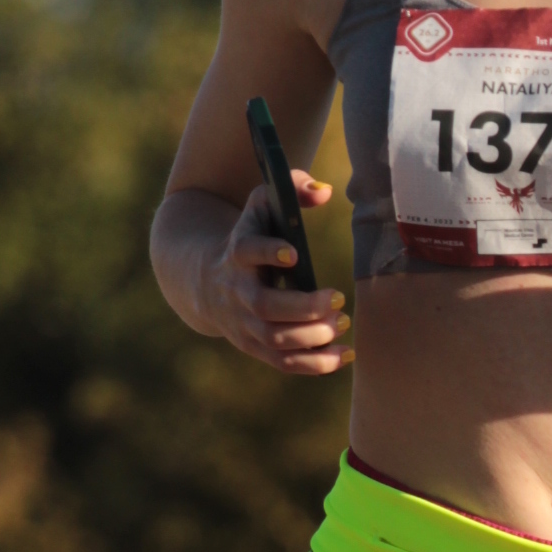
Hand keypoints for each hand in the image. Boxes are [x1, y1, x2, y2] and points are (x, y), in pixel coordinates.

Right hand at [210, 177, 350, 374]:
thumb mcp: (261, 205)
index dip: (268, 252)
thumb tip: (324, 192)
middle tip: (337, 299)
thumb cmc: (249, 235)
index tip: (293, 254)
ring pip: (274, 338)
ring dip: (311, 337)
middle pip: (264, 305)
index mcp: (237, 251)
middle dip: (303, 307)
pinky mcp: (254, 346)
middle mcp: (236, 291)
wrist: (206, 280)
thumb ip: (292, 188)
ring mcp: (243, 323)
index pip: (247, 250)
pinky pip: (283, 362)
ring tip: (342, 323)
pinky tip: (344, 355)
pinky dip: (314, 364)